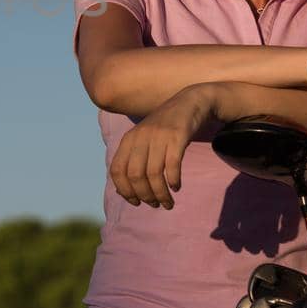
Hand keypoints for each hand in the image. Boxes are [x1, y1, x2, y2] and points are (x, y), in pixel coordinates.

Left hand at [109, 84, 220, 209]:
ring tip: (168, 203)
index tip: (136, 202)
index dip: (124, 190)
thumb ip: (131, 161)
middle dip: (145, 196)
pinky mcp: (177, 136)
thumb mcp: (143, 141)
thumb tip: (121, 193)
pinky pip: (172, 165)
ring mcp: (158, 136)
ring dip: (161, 194)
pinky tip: (176, 187)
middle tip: (156, 204)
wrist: (189, 103)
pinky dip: (173, 180)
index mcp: (128, 139)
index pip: (117, 170)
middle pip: (136, 176)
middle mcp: (140, 137)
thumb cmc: (164, 128)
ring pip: (154, 174)